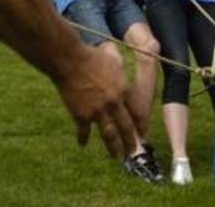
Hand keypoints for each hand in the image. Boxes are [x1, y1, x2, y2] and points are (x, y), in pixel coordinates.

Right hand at [56, 45, 137, 159]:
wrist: (70, 60)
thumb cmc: (91, 56)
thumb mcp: (113, 59)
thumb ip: (120, 68)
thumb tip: (122, 65)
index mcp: (124, 89)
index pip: (138, 112)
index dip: (142, 125)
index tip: (145, 135)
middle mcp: (114, 103)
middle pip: (126, 127)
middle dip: (131, 142)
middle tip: (134, 152)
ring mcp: (97, 111)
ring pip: (109, 135)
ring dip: (114, 148)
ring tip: (117, 157)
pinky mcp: (81, 115)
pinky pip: (83, 131)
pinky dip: (83, 138)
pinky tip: (83, 144)